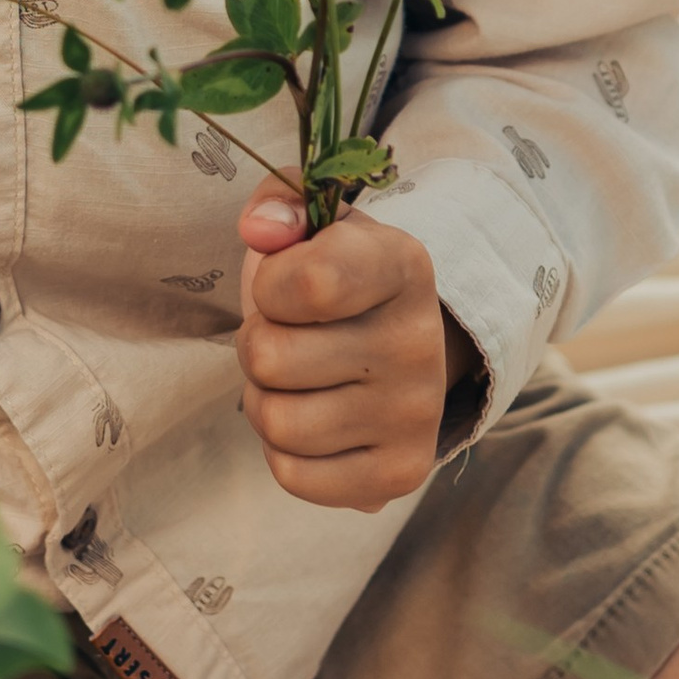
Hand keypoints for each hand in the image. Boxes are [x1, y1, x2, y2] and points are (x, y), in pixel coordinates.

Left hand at [235, 191, 476, 507]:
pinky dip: (285, 451)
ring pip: (275, 422)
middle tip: (290, 337)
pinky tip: (316, 420)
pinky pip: (292, 475)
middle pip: (268, 358)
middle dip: (258, 345)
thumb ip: (279, 203)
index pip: (310, 282)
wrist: (394, 346)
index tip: (284, 282)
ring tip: (299, 379)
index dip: (268, 285)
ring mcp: (417, 415)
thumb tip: (260, 229)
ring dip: (266, 400)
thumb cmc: (334, 280)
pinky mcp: (402, 473)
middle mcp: (420, 342)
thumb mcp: (313, 225)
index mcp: (403, 265)